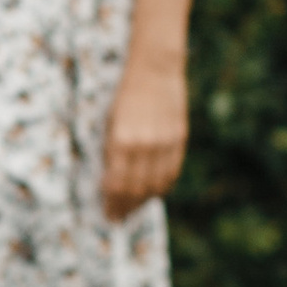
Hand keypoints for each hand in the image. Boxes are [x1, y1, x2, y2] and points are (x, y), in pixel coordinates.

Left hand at [102, 51, 188, 221]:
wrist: (154, 69)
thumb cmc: (124, 94)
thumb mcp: (109, 122)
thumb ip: (111, 151)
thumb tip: (111, 182)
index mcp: (121, 140)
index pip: (117, 184)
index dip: (112, 203)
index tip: (107, 214)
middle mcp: (144, 145)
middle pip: (136, 188)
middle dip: (125, 207)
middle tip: (118, 218)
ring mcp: (164, 142)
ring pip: (155, 184)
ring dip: (143, 201)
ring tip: (133, 210)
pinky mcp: (179, 138)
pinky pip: (171, 171)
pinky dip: (162, 186)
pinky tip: (153, 193)